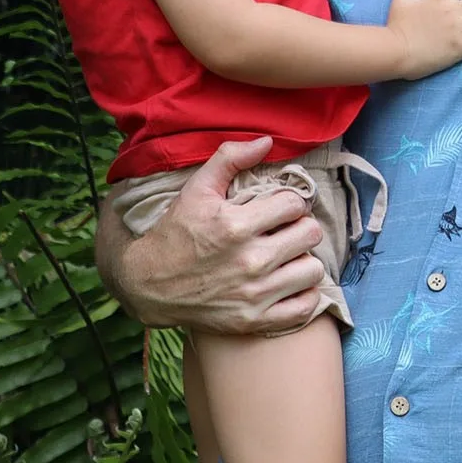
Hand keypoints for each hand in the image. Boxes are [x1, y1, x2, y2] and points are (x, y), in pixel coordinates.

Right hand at [105, 137, 326, 334]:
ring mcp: (253, 294)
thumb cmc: (176, 232)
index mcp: (236, 225)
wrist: (149, 285)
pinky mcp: (254, 321)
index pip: (295, 203)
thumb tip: (268, 141)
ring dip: (303, 260)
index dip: (291, 201)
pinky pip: (304, 308)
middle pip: (310, 234)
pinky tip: (289, 283)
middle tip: (287, 230)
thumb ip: (230, 158)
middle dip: (301, 227)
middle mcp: (249, 261)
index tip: (280, 208)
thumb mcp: (196, 189)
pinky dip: (303, 295)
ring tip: (288, 256)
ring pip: (313, 269)